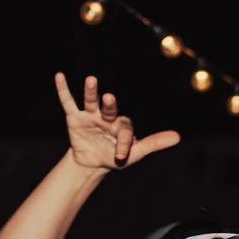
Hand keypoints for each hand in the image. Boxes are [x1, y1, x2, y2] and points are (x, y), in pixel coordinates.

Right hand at [56, 73, 180, 171]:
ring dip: (91, 92)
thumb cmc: (116, 156)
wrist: (93, 163)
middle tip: (110, 98)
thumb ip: (154, 143)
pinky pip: (68, 102)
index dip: (124, 143)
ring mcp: (91, 115)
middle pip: (109, 108)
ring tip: (91, 79)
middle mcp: (107, 116)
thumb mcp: (136, 153)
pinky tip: (60, 76)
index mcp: (122, 125)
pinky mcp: (75, 118)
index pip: (125, 131)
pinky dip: (63, 90)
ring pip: (91, 101)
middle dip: (109, 105)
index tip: (121, 155)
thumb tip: (178, 137)